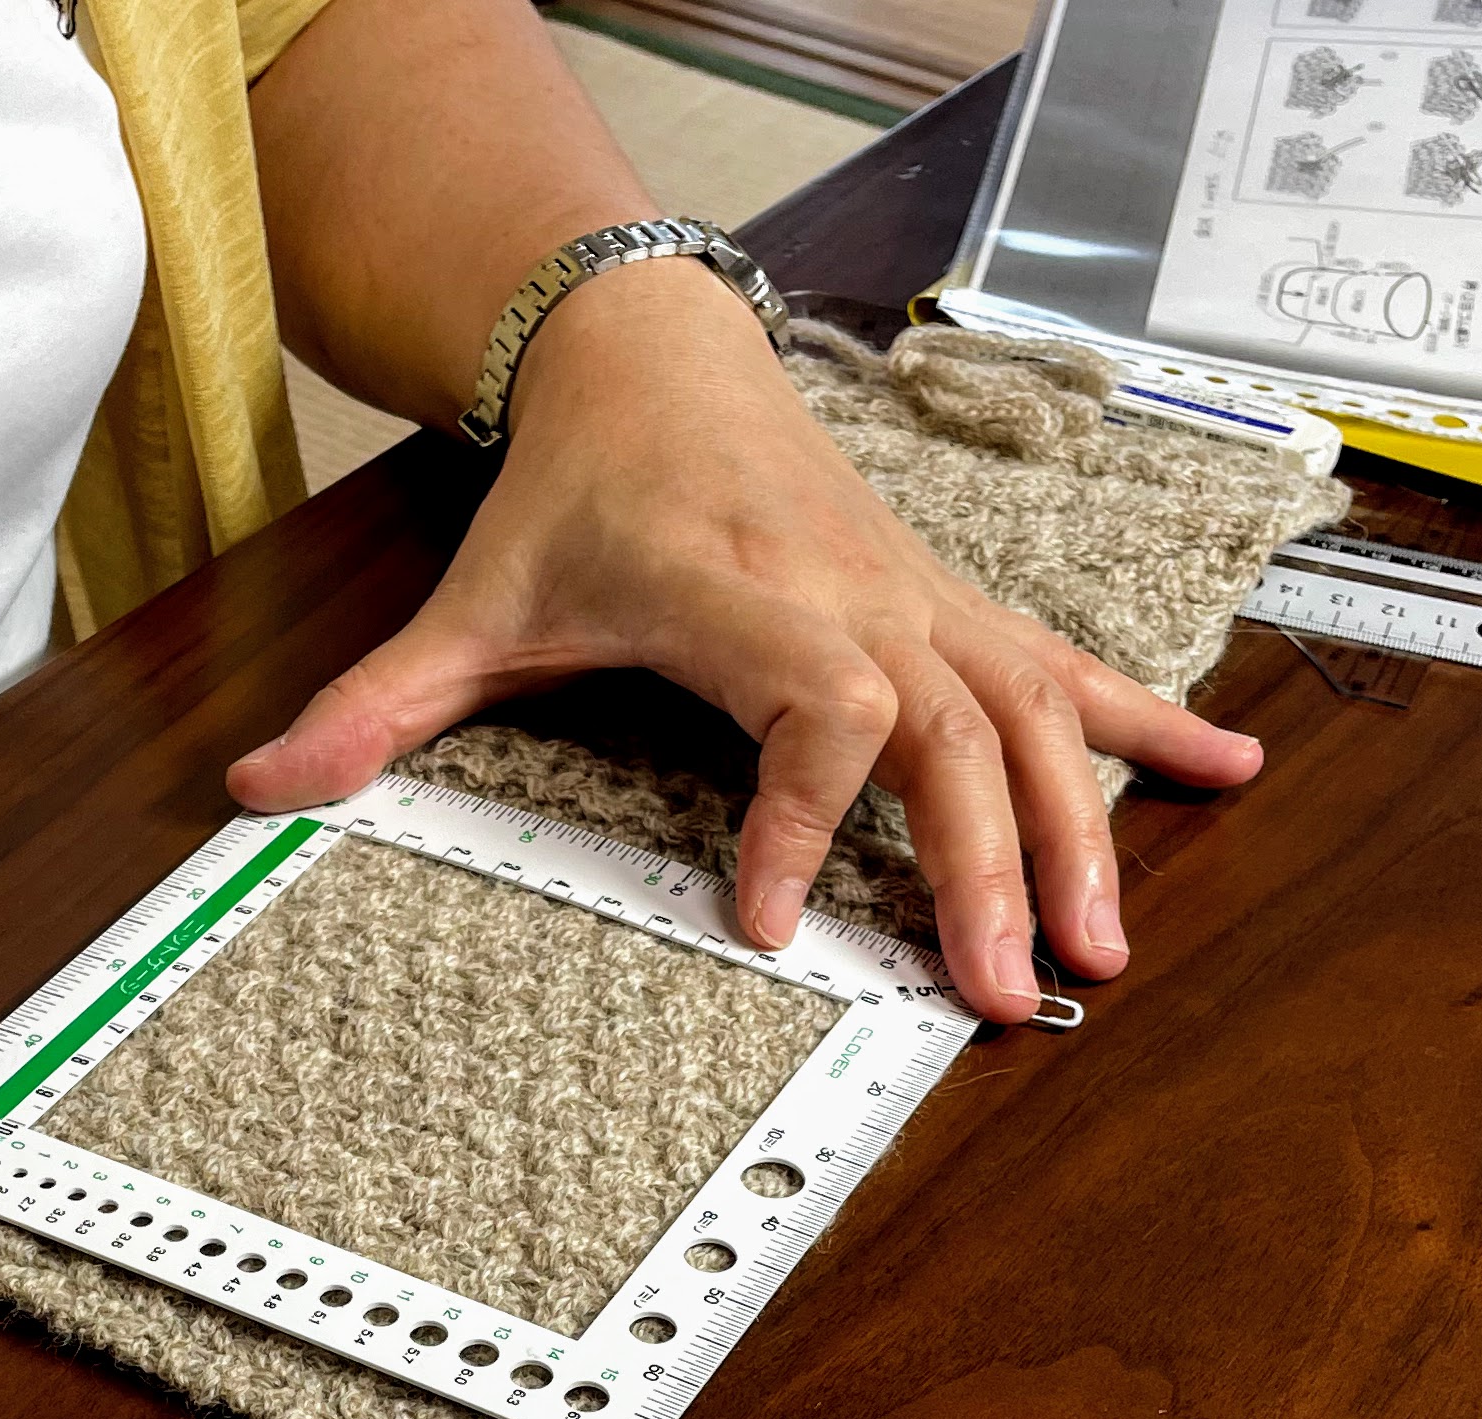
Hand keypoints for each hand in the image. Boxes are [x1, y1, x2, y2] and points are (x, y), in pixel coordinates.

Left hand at [230, 258, 1264, 1021]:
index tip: (771, 924)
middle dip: (986, 872)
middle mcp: (854, 594)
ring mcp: (918, 597)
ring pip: (1029, 714)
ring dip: (1079, 834)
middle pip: (954, 734)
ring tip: (1104, 954)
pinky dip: (1148, 724)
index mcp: (742, 594)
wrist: (654, 354)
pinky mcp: (947, 605)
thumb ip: (376, 705)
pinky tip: (1228, 778)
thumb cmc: (574, 491)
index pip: (817, 709)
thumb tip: (253, 785)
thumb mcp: (470, 604)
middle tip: (996, 1001)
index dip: (807, 819)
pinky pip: (1064, 667)